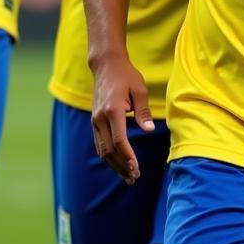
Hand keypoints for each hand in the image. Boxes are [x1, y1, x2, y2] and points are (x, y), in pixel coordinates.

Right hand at [90, 52, 154, 184]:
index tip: (136, 168)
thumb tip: (148, 131)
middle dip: (121, 166)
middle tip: (134, 178)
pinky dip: (109, 156)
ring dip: (114, 164)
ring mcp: (95, 120)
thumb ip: (143, 112)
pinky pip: (100, 144)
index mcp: (113, 110)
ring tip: (127, 176)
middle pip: (109, 150)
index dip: (128, 156)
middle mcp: (100, 118)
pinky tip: (118, 163)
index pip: (119, 140)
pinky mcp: (94, 121)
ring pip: (102, 150)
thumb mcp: (140, 89)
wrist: (106, 65)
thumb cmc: (127, 75)